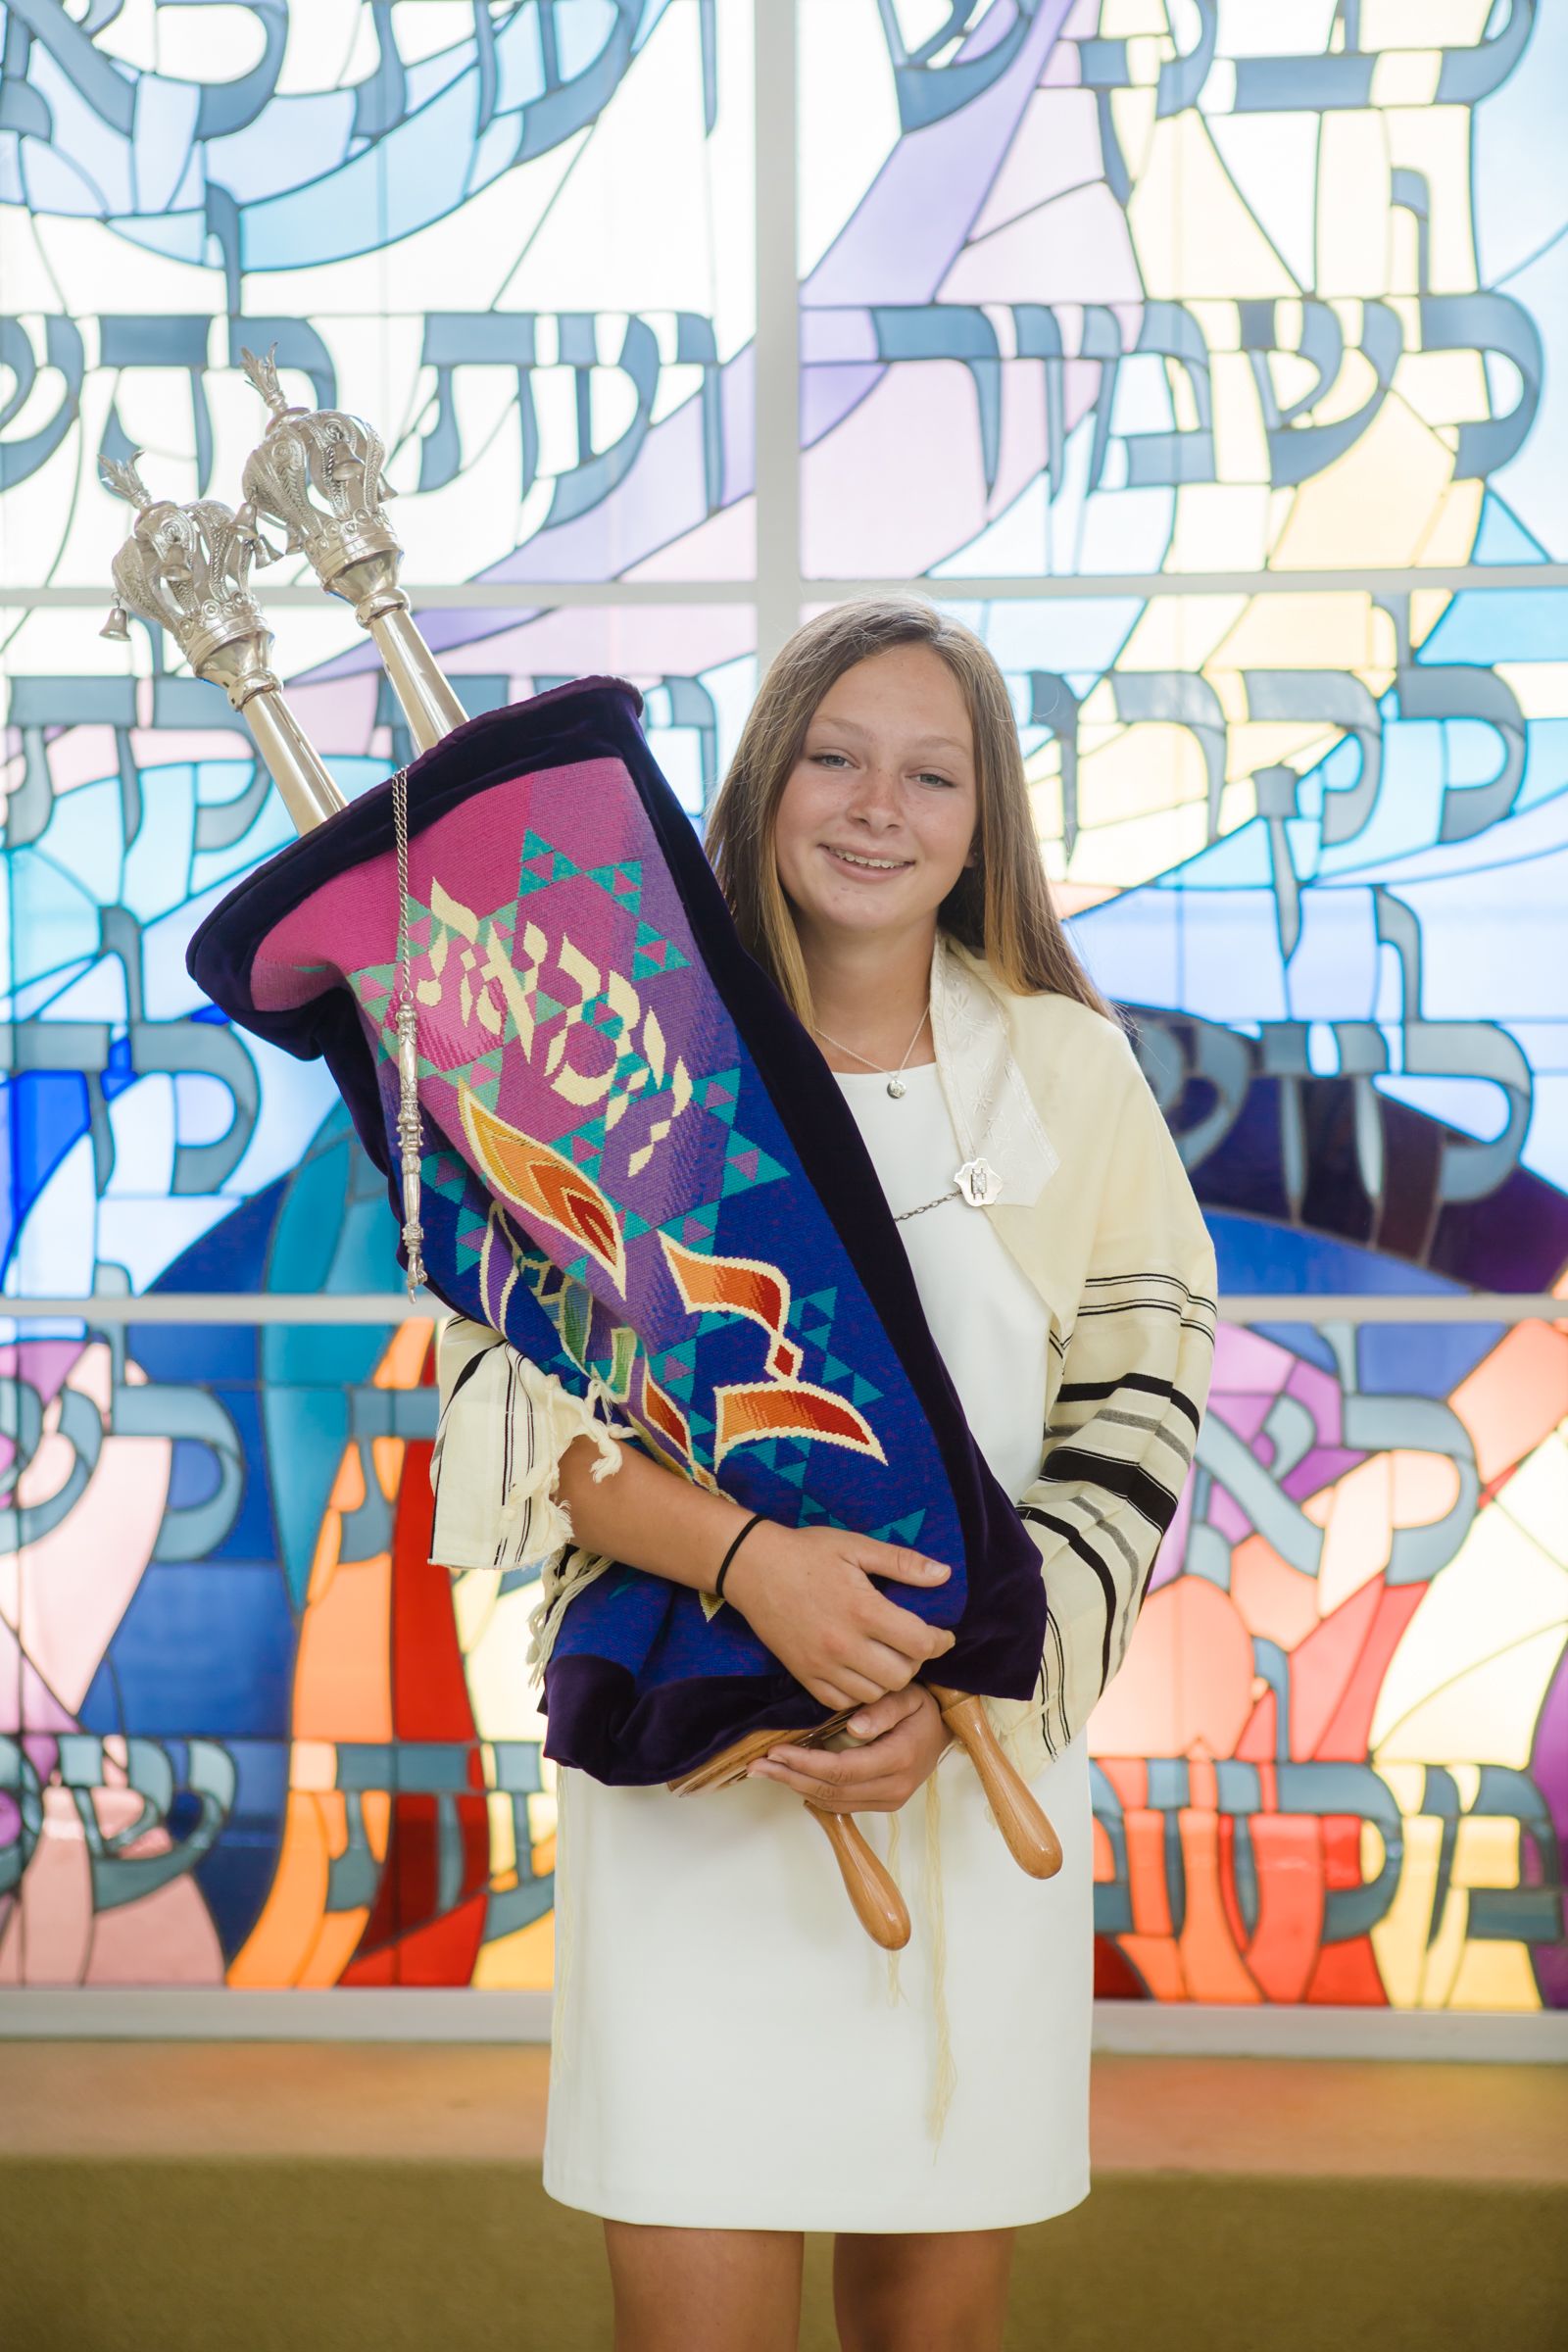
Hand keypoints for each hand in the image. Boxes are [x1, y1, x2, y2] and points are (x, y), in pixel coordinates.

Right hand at [721, 1521, 957, 1710]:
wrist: (751, 1566)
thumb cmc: (806, 1552)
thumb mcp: (856, 1547)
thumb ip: (903, 1563)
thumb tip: (944, 1575)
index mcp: (863, 1610)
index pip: (920, 1644)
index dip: (940, 1641)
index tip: (941, 1635)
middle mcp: (844, 1645)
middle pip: (901, 1675)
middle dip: (915, 1661)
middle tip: (910, 1643)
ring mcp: (821, 1665)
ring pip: (874, 1694)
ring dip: (887, 1678)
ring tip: (884, 1655)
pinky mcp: (802, 1676)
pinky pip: (841, 1703)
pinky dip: (857, 1692)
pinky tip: (859, 1669)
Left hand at [745, 1685, 952, 1812]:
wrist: (944, 1730)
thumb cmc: (922, 1707)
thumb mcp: (908, 1696)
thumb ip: (883, 1710)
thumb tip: (854, 1727)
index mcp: (899, 1759)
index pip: (842, 1770)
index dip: (805, 1763)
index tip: (776, 1752)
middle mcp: (895, 1788)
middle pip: (832, 1790)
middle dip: (791, 1777)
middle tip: (757, 1765)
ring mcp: (890, 1800)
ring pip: (834, 1802)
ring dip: (797, 1786)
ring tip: (766, 1772)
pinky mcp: (883, 1804)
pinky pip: (842, 1804)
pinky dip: (814, 1792)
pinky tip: (793, 1777)